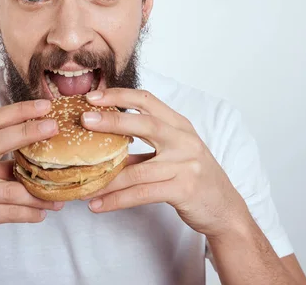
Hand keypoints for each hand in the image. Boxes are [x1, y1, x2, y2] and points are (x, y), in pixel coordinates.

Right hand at [0, 100, 63, 260]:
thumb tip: (32, 150)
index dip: (17, 111)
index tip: (43, 106)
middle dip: (27, 132)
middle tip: (53, 127)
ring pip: (10, 188)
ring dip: (38, 192)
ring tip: (58, 195)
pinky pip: (7, 213)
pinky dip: (28, 213)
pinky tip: (41, 213)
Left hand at [80, 89, 248, 237]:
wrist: (225, 209)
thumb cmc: (194, 178)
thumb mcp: (174, 154)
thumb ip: (144, 147)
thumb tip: (103, 145)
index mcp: (180, 126)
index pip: (148, 100)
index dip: (119, 96)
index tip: (93, 97)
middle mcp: (185, 140)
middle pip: (145, 123)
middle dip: (112, 120)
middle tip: (84, 120)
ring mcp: (186, 165)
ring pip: (137, 170)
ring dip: (106, 179)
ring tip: (81, 185)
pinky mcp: (184, 189)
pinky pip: (142, 194)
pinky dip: (116, 200)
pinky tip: (98, 204)